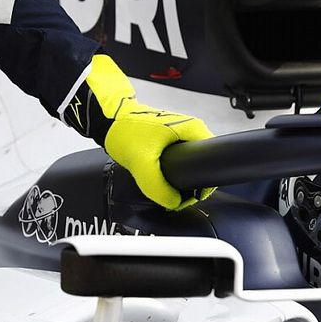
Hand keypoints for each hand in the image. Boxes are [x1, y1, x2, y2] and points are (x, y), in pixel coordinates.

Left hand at [63, 55, 215, 209]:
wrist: (106, 119)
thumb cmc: (125, 129)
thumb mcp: (142, 162)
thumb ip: (158, 187)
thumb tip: (173, 202)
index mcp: (193, 129)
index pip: (213, 160)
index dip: (203, 183)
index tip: (189, 194)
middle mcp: (190, 129)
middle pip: (202, 164)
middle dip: (190, 183)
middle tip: (174, 194)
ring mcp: (179, 132)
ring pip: (190, 163)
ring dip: (180, 178)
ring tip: (165, 186)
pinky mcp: (169, 137)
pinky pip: (179, 159)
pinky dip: (172, 171)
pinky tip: (160, 176)